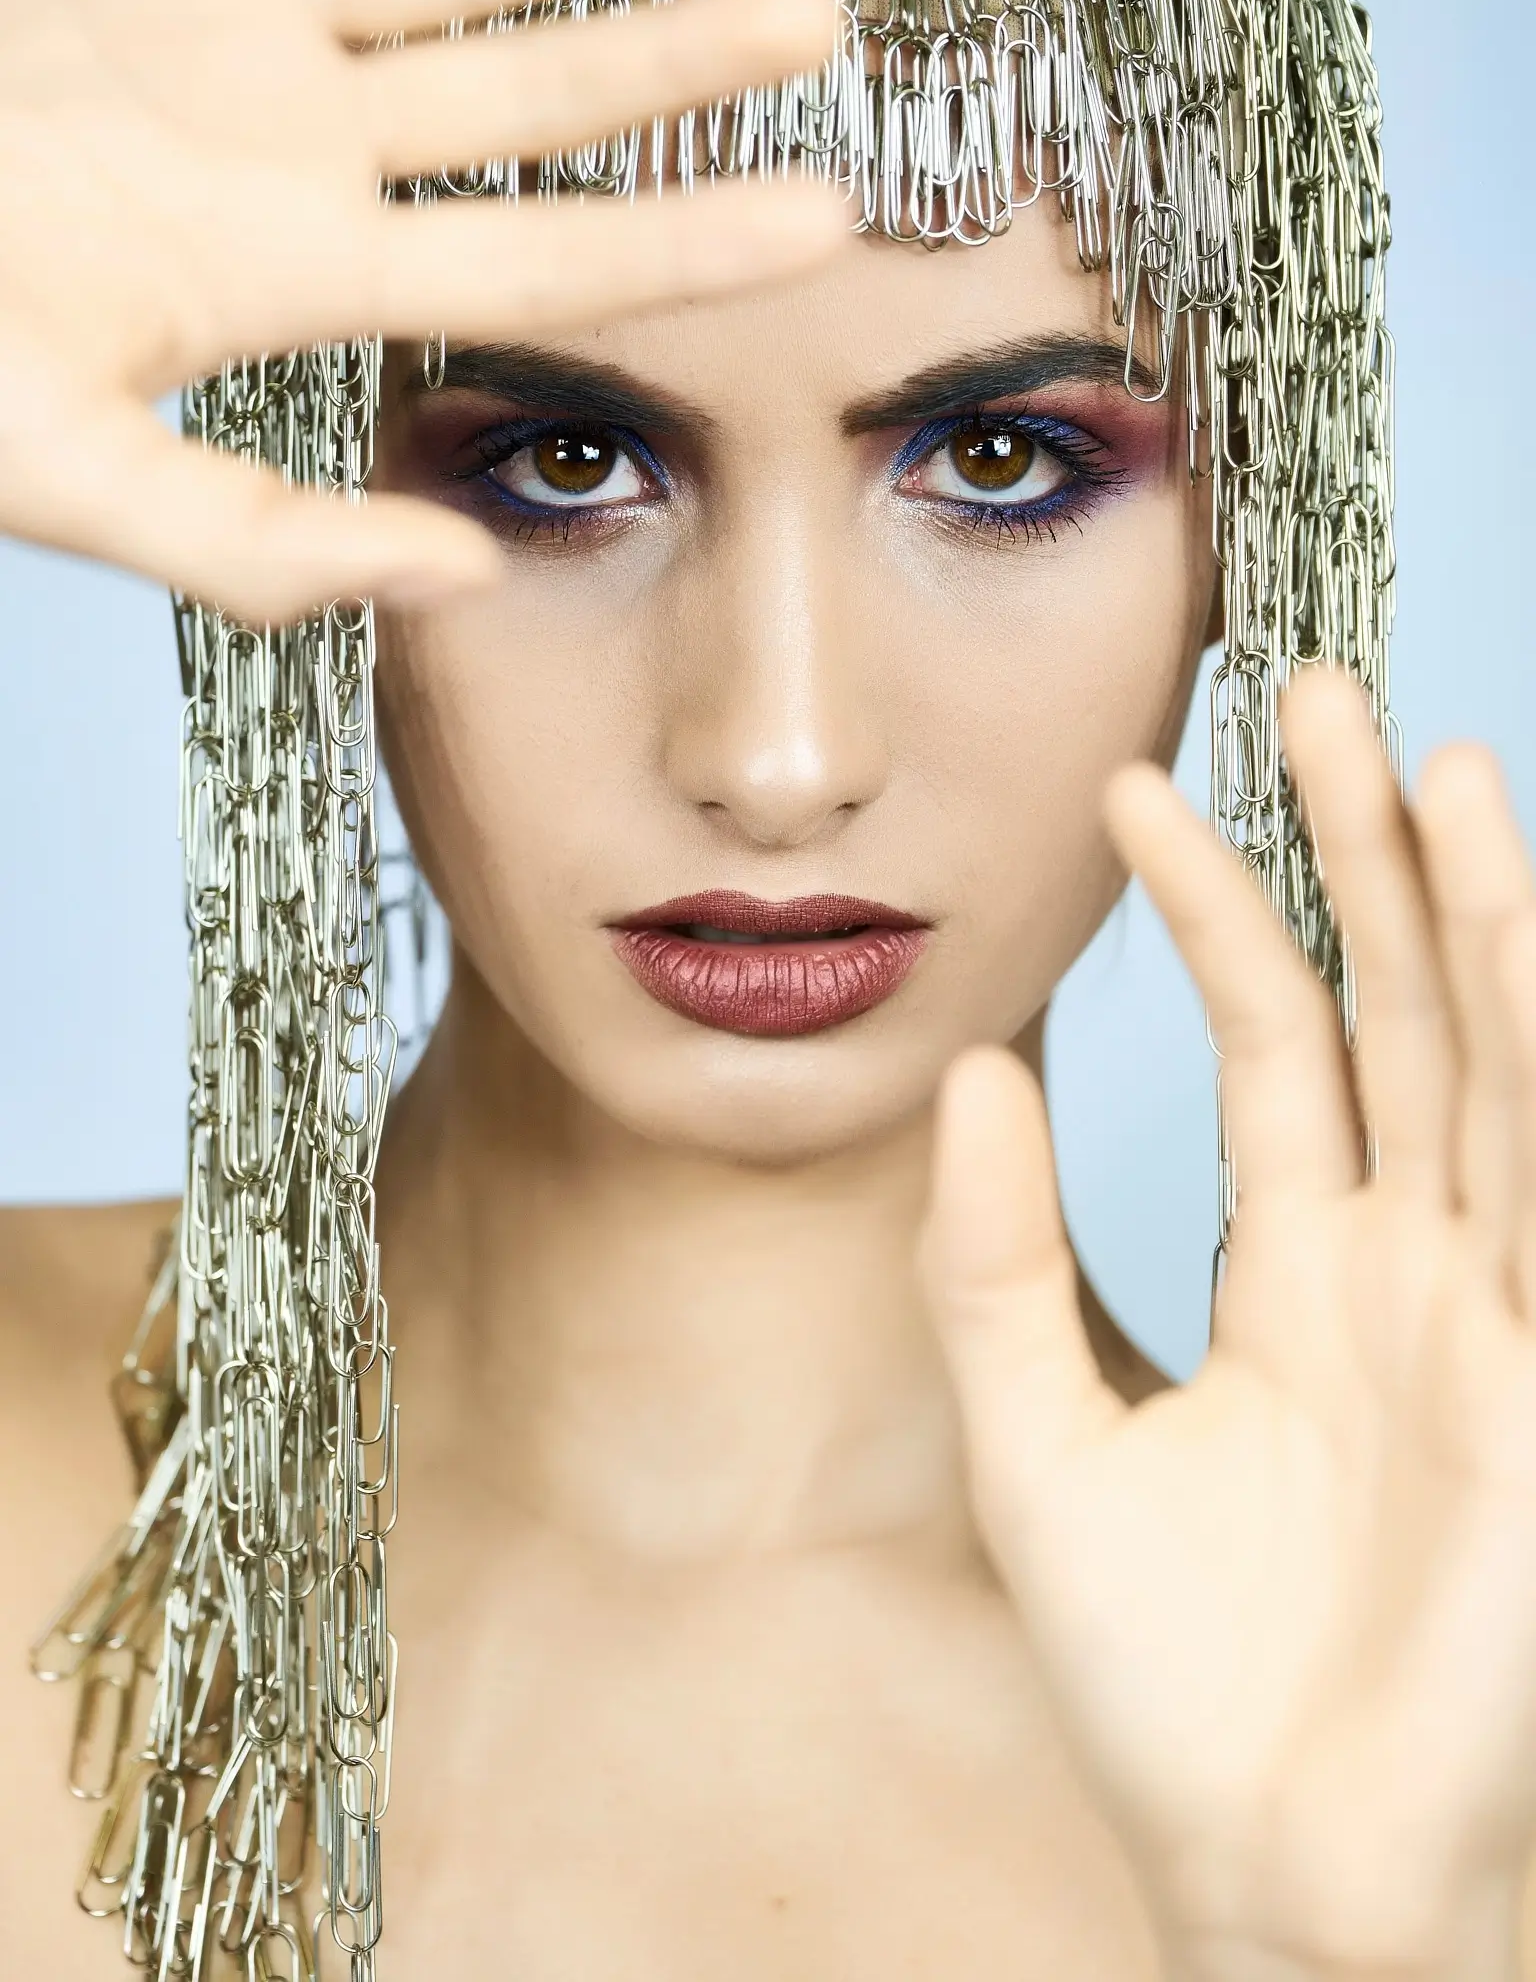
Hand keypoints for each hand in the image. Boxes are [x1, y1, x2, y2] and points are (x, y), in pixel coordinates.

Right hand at [0, 0, 839, 621]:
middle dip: (677, 62)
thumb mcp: (64, 469)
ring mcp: (234, 21)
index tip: (821, 229)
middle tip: (827, 25)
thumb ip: (255, 544)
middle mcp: (292, 148)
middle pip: (532, 106)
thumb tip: (463, 579)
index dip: (677, 246)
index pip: (531, 269)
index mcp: (289, 273)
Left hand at [921, 666, 1535, 1981]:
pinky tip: (1517, 926)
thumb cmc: (1165, 1684)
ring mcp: (1489, 1318)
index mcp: (1297, 1276)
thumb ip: (992, 1262)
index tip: (1129, 790)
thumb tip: (969, 1071)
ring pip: (1490, 1070)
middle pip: (1398, 1015)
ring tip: (1427, 757)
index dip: (1211, 913)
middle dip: (1364, 857)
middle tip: (1311, 687)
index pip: (1269, 1044)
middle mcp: (1407, 1270)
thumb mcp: (1035, 1441)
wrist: (1272, 1869)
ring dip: (1473, 915)